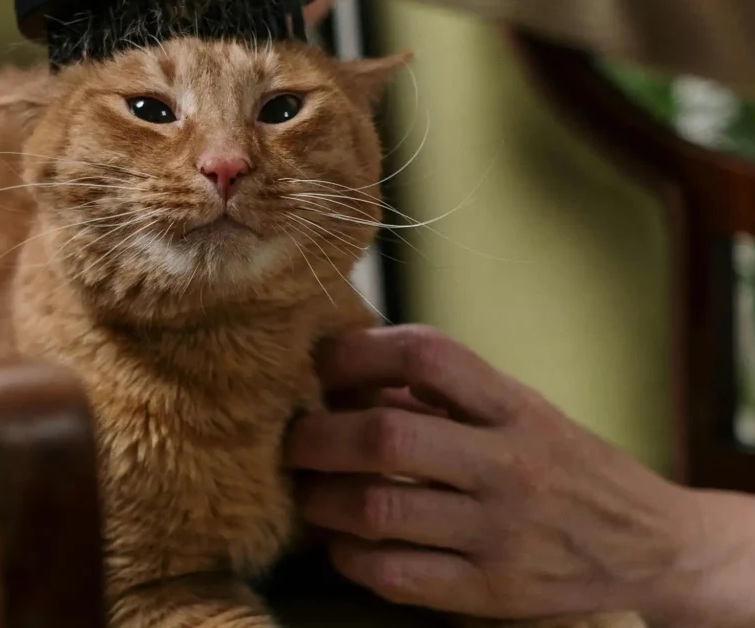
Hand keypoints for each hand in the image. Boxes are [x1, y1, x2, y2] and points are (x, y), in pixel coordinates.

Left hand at [286, 325, 754, 626]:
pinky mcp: (493, 592)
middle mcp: (511, 465)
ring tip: (307, 491)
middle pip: (386, 437)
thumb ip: (445, 393)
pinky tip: (342, 543)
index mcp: (516, 407)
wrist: (651, 545)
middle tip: (292, 439)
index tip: (321, 363)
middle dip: (318, 436)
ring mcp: (501, 533)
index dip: (358, 351)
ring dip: (321, 499)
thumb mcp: (521, 409)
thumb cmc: (566, 463)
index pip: (426, 354)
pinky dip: (351, 557)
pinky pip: (396, 575)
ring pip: (378, 511)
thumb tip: (350, 376)